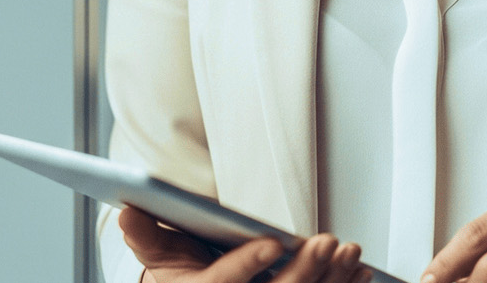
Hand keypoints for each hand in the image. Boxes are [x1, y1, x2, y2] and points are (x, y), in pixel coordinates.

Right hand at [119, 206, 370, 282]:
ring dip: (331, 280)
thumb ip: (147, 234)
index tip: (273, 243)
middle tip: (326, 243)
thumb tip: (127, 211)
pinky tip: (359, 272)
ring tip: (348, 252)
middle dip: (303, 271)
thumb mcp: (159, 255)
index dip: (247, 265)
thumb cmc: (182, 277)